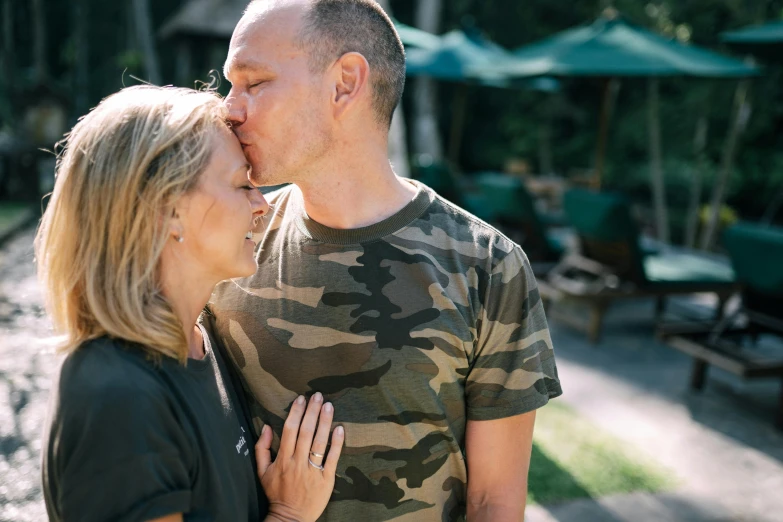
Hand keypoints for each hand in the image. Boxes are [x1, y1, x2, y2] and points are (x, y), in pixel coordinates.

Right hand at [257, 393, 343, 521]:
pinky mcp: (326, 479)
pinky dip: (336, 444)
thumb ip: (261, 448)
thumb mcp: (262, 472)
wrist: (290, 518)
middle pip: (306, 432)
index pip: (289, 430)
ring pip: (319, 442)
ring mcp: (312, 471)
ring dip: (324, 422)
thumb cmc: (276, 493)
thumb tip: (265, 427)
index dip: (295, 413)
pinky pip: (332, 458)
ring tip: (329, 405)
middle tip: (317, 395)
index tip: (301, 399)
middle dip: (311, 412)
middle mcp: (297, 463)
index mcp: (282, 459)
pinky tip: (340, 429)